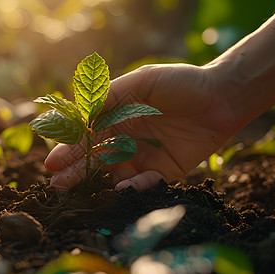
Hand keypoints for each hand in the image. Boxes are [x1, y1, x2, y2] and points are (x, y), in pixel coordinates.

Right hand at [45, 63, 237, 191]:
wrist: (221, 97)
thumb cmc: (181, 83)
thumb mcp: (143, 81)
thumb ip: (110, 95)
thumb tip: (80, 114)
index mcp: (116, 117)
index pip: (86, 136)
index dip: (70, 149)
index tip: (53, 162)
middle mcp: (125, 139)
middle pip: (95, 158)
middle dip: (77, 171)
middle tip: (58, 185)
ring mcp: (143, 157)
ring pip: (116, 174)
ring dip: (101, 184)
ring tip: (89, 191)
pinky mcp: (163, 172)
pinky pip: (145, 184)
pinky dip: (135, 187)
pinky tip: (126, 187)